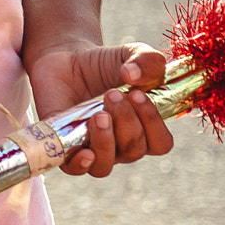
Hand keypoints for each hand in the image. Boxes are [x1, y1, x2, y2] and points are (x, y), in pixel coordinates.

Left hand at [27, 42, 175, 176]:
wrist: (64, 58)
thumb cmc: (104, 63)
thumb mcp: (130, 54)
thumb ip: (146, 59)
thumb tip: (133, 74)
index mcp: (143, 128)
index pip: (160, 144)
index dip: (153, 125)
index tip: (139, 94)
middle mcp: (120, 144)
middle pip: (133, 150)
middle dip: (126, 121)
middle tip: (111, 93)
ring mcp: (92, 147)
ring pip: (105, 165)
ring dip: (106, 141)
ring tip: (98, 114)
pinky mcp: (64, 145)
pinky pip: (74, 169)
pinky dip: (80, 165)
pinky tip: (84, 152)